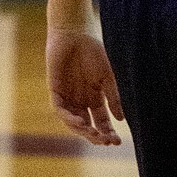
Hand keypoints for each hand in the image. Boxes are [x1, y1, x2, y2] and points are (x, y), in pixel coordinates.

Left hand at [46, 26, 123, 144]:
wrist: (76, 33)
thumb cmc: (94, 52)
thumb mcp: (108, 77)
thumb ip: (113, 97)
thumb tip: (121, 119)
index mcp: (95, 98)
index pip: (101, 121)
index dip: (108, 132)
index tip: (117, 142)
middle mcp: (81, 101)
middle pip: (87, 126)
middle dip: (96, 135)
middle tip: (105, 142)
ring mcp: (68, 97)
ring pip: (73, 122)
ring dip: (83, 130)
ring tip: (93, 134)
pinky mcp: (55, 91)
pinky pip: (60, 110)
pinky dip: (69, 118)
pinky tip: (80, 122)